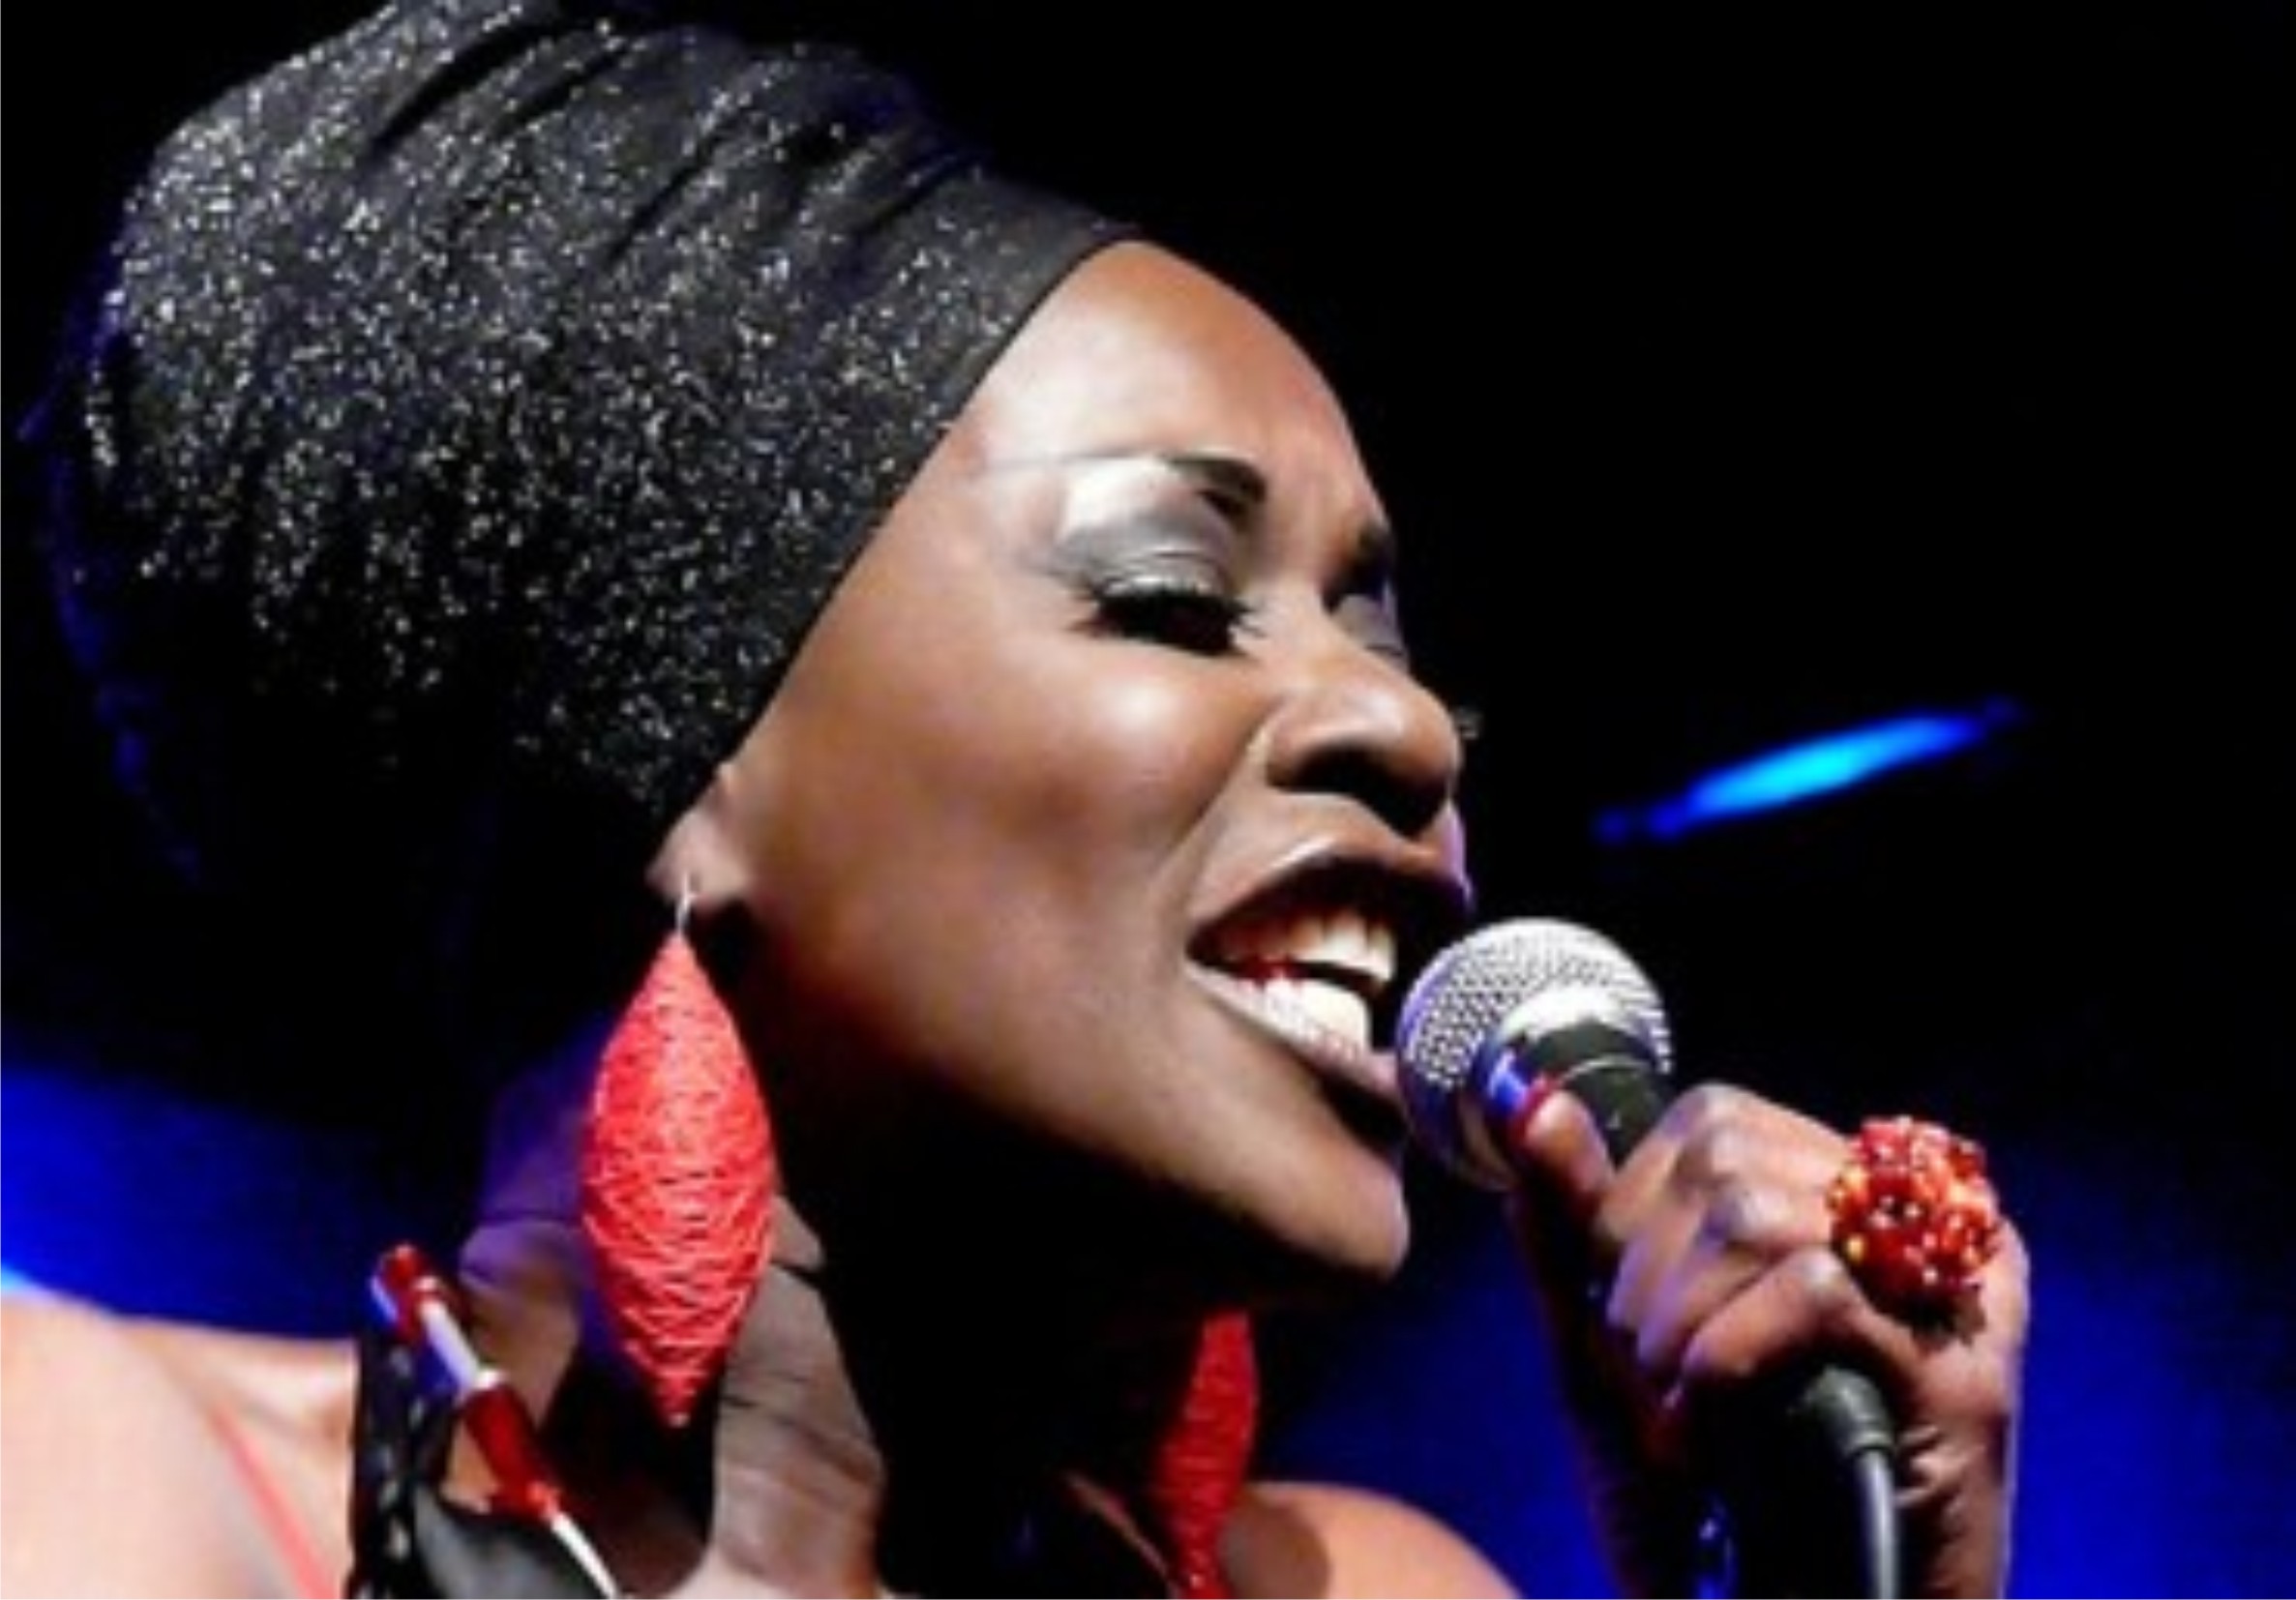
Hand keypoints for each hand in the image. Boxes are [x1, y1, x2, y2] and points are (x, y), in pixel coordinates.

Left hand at [1502, 1083, 2029, 1597]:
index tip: (1621, 1314)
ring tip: (1671, 1411)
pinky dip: (1722, 1359)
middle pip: (1731, 1155)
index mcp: (1855, 1202)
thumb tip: (1536, 1106)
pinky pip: (1813, 1291)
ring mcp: (1960, 1297)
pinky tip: (1701, 1433)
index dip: (1631, 1207)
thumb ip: (1576, 1226)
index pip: (1716, 1121)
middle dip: (1645, 1271)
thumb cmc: (1706, 1508)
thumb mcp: (1615, 1351)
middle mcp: (1925, 1227)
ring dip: (1676, 1323)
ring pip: (1764, 1215)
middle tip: (1645, 1376)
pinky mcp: (1966, 1376)